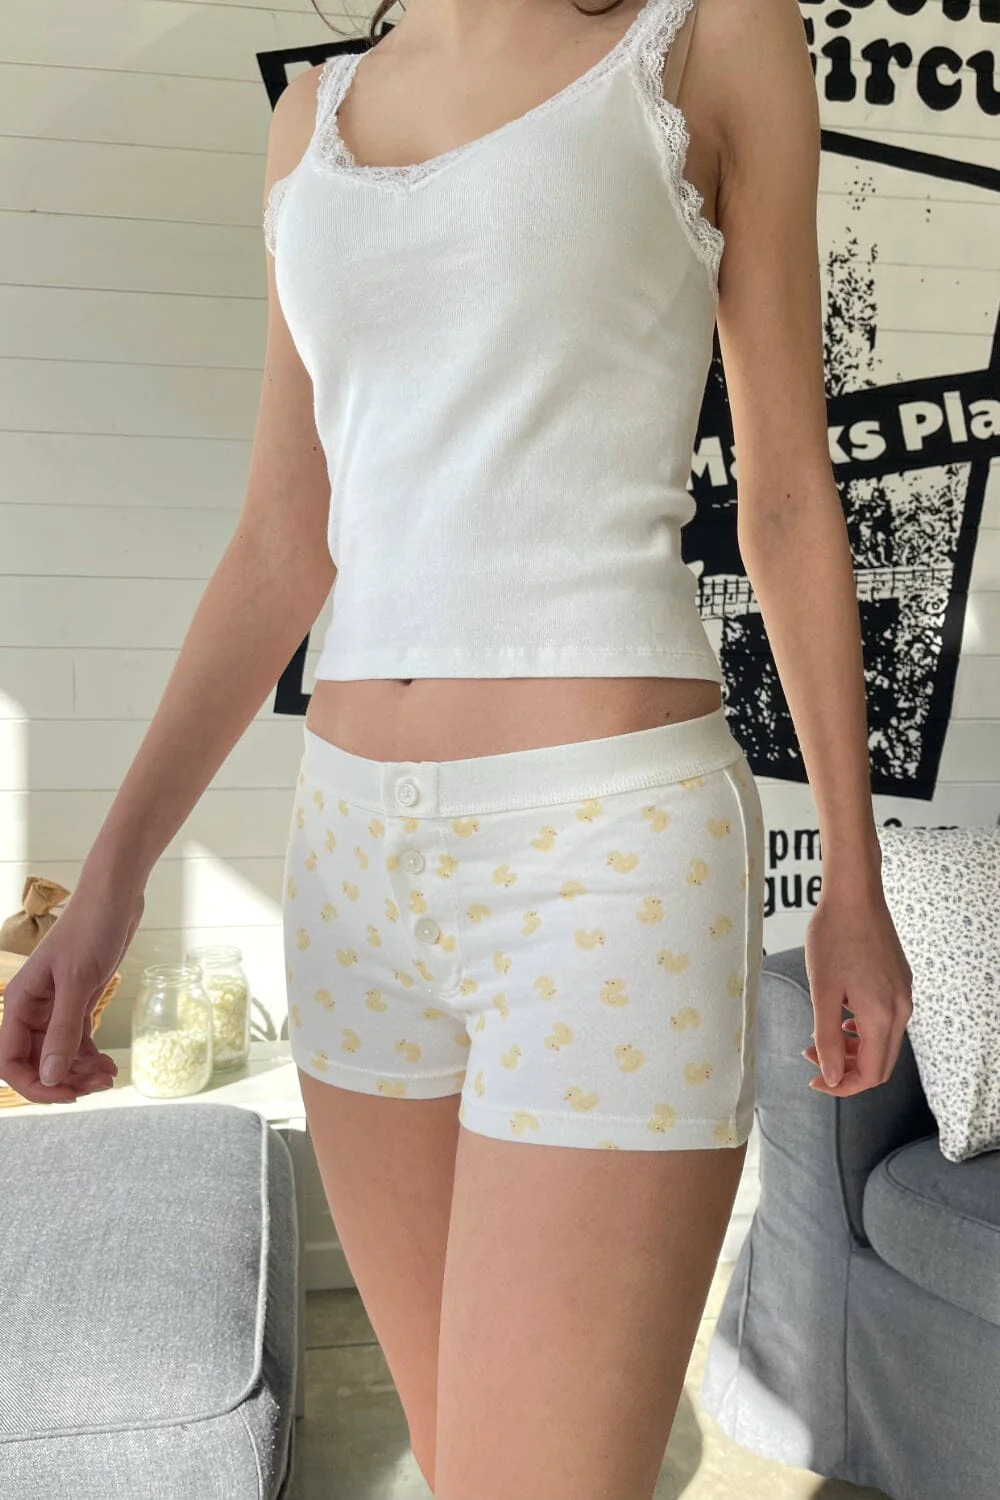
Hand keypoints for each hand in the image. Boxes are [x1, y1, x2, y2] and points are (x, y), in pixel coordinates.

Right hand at [0, 883, 144, 1103]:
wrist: (116, 896)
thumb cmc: (92, 928)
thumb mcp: (77, 982)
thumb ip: (63, 1031)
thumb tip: (49, 1077)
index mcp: (20, 1002)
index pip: (11, 1060)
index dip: (33, 1085)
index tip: (67, 1095)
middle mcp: (33, 1008)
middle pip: (37, 1061)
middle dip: (64, 1079)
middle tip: (98, 1085)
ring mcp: (56, 1005)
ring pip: (58, 1054)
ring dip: (80, 1071)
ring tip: (109, 1078)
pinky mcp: (79, 1000)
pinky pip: (77, 1040)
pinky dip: (91, 1056)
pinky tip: (109, 1066)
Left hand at [801, 884, 912, 1095]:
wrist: (855, 896)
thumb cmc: (833, 937)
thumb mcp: (822, 991)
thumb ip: (827, 1038)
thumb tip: (831, 1076)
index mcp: (881, 1016)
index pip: (870, 1074)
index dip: (842, 1085)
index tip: (814, 1080)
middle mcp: (900, 1010)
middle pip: (880, 1063)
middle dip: (845, 1069)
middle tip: (811, 1057)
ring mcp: (904, 995)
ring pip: (883, 1042)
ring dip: (852, 1049)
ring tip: (819, 1039)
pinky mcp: (900, 982)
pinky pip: (886, 1021)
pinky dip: (863, 1030)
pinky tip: (841, 1020)